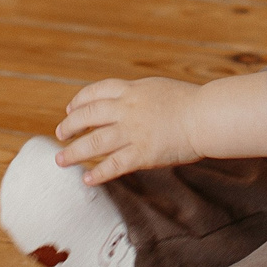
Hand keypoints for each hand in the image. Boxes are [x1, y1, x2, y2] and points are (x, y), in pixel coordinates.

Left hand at [54, 77, 206, 184]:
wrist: (206, 116)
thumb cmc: (191, 102)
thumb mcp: (158, 88)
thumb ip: (140, 95)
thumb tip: (129, 100)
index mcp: (132, 91)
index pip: (95, 93)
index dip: (79, 102)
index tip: (70, 110)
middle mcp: (127, 109)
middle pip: (87, 116)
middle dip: (70, 126)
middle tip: (60, 135)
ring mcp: (132, 132)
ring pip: (94, 143)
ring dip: (74, 152)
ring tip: (61, 160)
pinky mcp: (142, 153)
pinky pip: (113, 165)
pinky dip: (98, 173)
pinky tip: (87, 178)